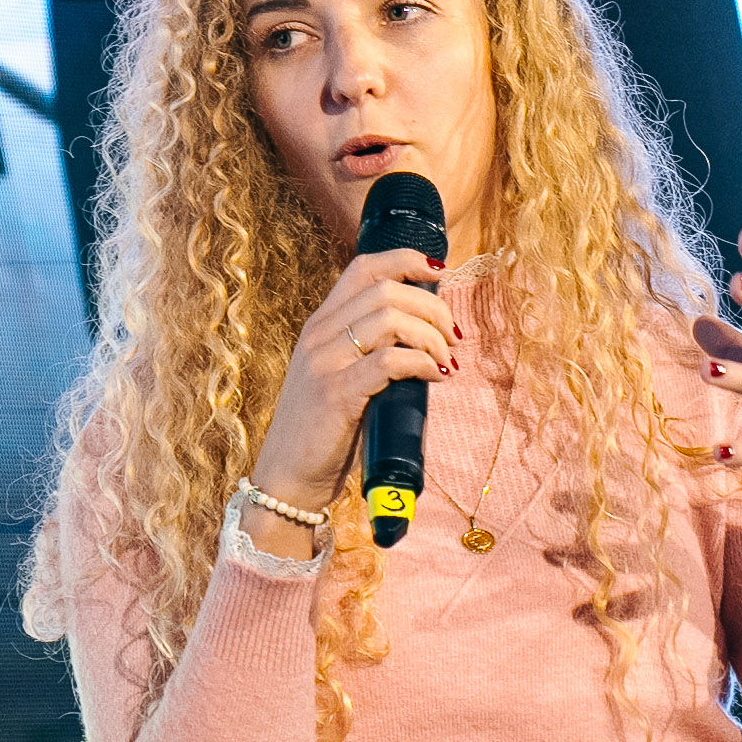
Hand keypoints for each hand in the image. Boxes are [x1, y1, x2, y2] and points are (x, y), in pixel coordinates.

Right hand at [249, 247, 460, 526]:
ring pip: (389, 319)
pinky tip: (436, 376)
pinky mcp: (335, 394)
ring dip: (431, 336)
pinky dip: (422, 362)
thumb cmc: (324, 433)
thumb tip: (429, 338)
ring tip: (446, 360)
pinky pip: (389, 361)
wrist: (288, 480)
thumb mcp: (339, 378)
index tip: (441, 274)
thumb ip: (370, 353)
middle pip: (386, 291)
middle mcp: (319, 336)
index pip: (363, 268)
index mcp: (320, 326)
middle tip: (453, 337)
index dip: (406, 261)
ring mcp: (324, 363)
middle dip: (432, 308)